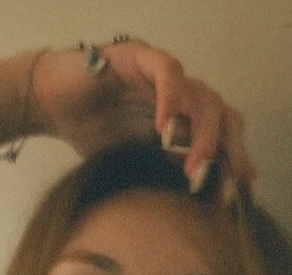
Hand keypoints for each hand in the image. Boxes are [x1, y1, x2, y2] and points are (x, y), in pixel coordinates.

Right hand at [28, 41, 256, 193]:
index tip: (243, 190)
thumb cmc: (89, 134)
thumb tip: (198, 198)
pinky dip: (172, 99)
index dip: (236, 159)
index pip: (223, 134)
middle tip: (225, 183)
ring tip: (194, 168)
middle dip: (230, 150)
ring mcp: (162, 75)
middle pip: (223, 114)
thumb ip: (166, 171)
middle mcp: (179, 95)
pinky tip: (165, 132)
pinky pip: (167, 72)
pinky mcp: (139, 58)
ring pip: (202, 96)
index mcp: (182, 119)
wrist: (49, 106)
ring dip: (203, 135)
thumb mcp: (135, 163)